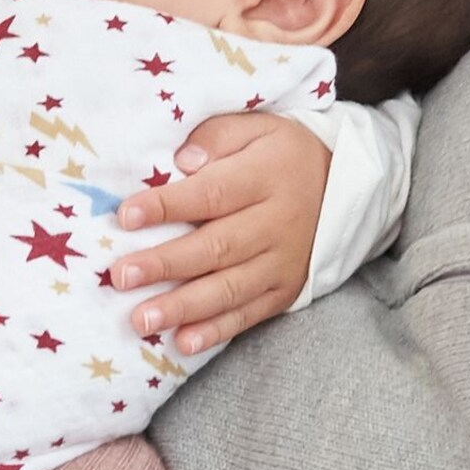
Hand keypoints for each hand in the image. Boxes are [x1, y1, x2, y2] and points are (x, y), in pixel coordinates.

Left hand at [111, 111, 328, 356]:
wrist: (347, 187)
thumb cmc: (281, 153)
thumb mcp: (256, 127)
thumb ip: (217, 137)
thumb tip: (183, 160)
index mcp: (264, 178)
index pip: (211, 194)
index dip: (167, 206)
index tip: (126, 216)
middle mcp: (275, 224)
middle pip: (216, 247)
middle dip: (166, 264)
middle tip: (122, 276)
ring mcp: (282, 263)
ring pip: (230, 288)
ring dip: (184, 307)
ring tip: (143, 320)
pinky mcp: (286, 291)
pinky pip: (249, 314)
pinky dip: (216, 330)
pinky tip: (183, 342)